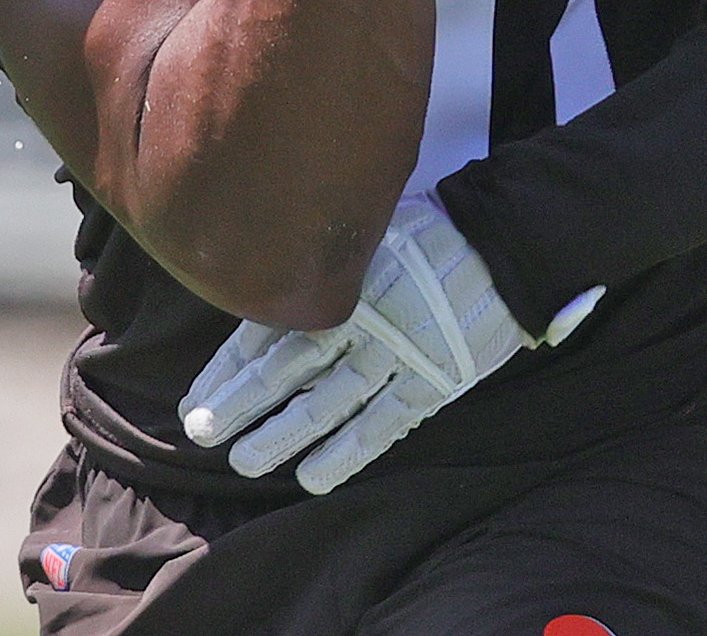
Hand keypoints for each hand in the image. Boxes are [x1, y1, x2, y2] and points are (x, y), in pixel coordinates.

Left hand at [177, 196, 603, 493]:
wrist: (509, 241)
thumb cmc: (437, 229)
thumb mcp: (369, 229)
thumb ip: (326, 264)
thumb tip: (274, 283)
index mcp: (338, 278)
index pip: (266, 329)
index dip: (227, 368)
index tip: (197, 397)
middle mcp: (358, 320)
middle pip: (282, 371)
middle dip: (238, 405)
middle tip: (203, 433)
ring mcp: (396, 355)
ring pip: (325, 406)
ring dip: (280, 437)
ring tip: (245, 461)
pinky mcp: (432, 382)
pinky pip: (382, 427)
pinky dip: (346, 454)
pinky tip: (313, 478)